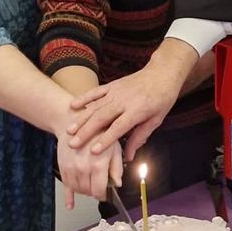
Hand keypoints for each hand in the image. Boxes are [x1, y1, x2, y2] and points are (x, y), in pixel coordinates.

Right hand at [56, 134, 122, 206]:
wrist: (75, 122)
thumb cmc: (98, 133)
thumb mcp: (114, 147)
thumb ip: (117, 167)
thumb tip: (117, 184)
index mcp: (98, 164)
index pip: (99, 191)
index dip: (103, 195)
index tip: (105, 193)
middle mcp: (83, 168)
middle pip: (88, 192)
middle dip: (94, 192)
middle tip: (98, 186)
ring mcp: (71, 168)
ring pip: (78, 190)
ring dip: (84, 190)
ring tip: (89, 183)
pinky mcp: (62, 167)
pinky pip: (65, 186)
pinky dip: (68, 196)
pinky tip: (70, 204)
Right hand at [66, 38, 198, 155]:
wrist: (162, 73)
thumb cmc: (162, 99)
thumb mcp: (156, 120)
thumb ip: (140, 137)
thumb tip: (128, 157)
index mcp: (138, 110)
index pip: (119, 127)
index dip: (106, 139)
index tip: (94, 151)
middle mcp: (124, 100)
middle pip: (102, 117)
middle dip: (86, 132)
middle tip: (73, 144)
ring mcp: (116, 91)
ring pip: (95, 106)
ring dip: (81, 118)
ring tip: (69, 131)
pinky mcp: (112, 85)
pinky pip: (96, 92)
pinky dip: (84, 98)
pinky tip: (72, 106)